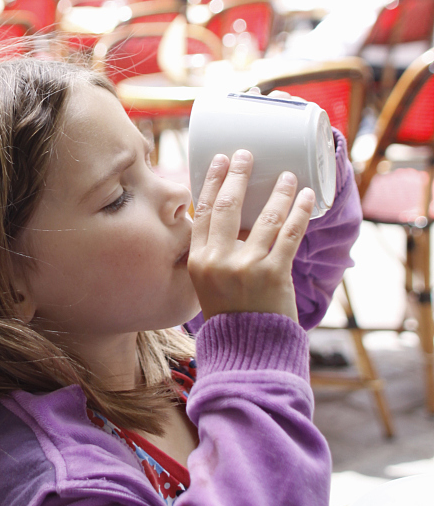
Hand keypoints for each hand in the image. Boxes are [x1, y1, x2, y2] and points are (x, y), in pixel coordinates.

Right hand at [188, 150, 315, 321]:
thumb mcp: (209, 283)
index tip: (219, 160)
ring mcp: (246, 266)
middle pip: (227, 206)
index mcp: (198, 260)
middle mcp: (218, 260)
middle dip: (238, 175)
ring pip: (264, 217)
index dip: (210, 182)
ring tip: (288, 175)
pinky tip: (306, 197)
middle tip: (246, 154)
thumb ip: (215, 253)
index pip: (202, 211)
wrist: (248, 350)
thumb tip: (234, 219)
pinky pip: (289, 234)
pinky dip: (300, 212)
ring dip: (279, 191)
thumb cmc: (231, 316)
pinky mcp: (274, 274)